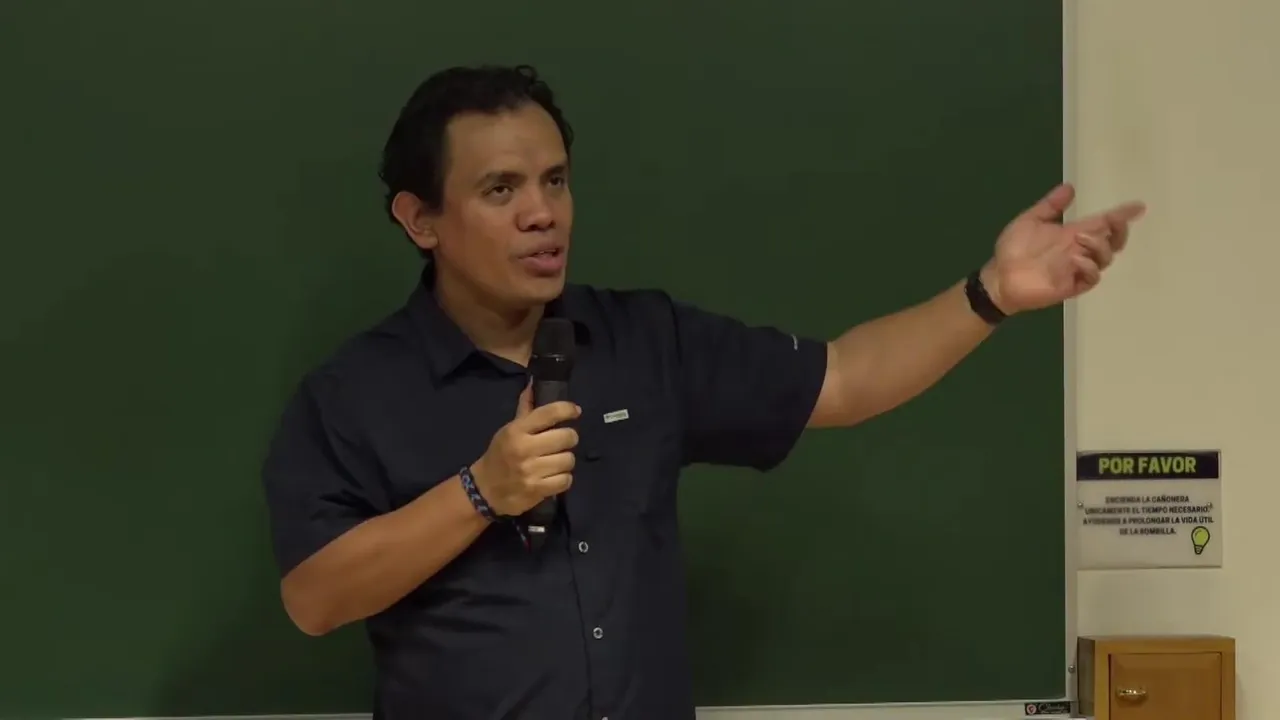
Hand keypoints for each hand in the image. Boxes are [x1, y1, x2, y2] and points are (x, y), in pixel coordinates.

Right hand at [470, 383, 580, 516]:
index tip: (575, 411)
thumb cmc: (500, 455)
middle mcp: (524, 449)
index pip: (550, 413)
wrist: (485, 490)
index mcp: (517, 430)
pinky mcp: (537, 490)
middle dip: (569, 438)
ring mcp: (531, 471)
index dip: (567, 409)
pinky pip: (566, 480)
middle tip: (563, 441)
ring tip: (556, 461)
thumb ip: (525, 409)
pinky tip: (554, 476)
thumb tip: (534, 386)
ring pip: (568, 459)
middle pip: (566, 437)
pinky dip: (563, 478)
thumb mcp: (509, 430)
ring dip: (566, 460)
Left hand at [982, 183, 1146, 313]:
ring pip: (1105, 258)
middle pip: (1113, 241)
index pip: (1103, 223)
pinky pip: (1091, 278)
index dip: (1122, 215)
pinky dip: (1089, 267)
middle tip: (1113, 220)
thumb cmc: (1013, 249)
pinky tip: (1076, 259)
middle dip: (1119, 230)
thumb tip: (1070, 187)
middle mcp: (1080, 250)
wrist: (998, 277)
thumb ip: (1050, 206)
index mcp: (1073, 234)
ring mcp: (1077, 269)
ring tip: (1080, 238)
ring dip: (1099, 245)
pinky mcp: (1072, 285)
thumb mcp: (1030, 220)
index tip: (1138, 206)